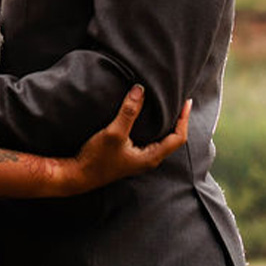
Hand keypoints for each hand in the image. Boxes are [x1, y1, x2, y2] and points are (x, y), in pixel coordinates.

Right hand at [70, 85, 190, 192]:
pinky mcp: (129, 155)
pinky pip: (147, 139)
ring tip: (164, 107)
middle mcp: (149, 159)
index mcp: (151, 157)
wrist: (79, 175)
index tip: (186, 102)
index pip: (178, 137)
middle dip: (177, 120)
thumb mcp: (114, 133)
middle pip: (172, 138)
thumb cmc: (98, 158)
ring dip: (164, 123)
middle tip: (178, 102)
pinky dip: (150, 126)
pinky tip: (143, 117)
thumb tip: (140, 90)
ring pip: (159, 139)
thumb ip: (128, 112)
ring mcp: (139, 158)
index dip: (184, 119)